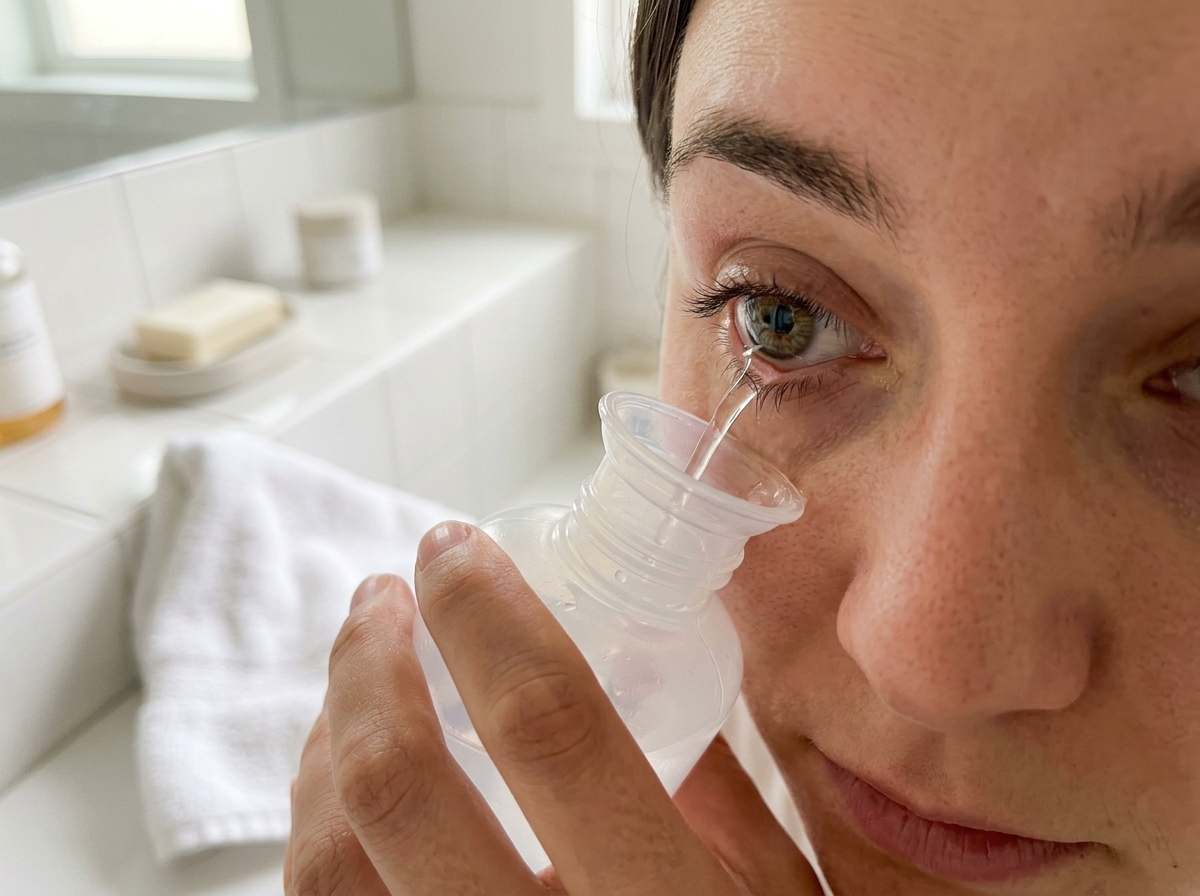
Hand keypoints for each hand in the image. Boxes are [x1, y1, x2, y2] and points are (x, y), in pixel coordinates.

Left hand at [285, 522, 821, 894]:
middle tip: (383, 595)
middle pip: (397, 788)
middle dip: (370, 662)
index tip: (455, 547)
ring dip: (324, 743)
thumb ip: (725, 790)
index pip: (544, 724)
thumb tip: (649, 663)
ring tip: (352, 677)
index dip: (486, 614)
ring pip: (327, 867)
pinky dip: (314, 837)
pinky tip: (336, 791)